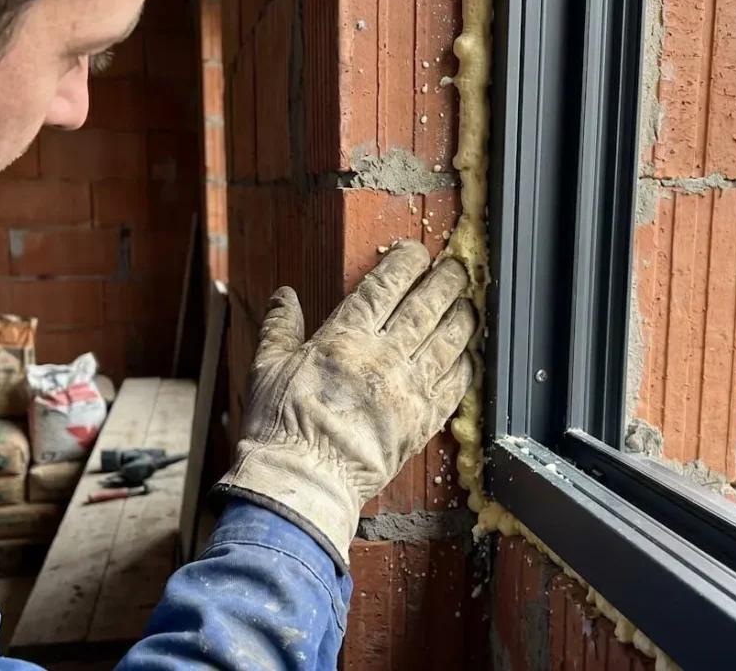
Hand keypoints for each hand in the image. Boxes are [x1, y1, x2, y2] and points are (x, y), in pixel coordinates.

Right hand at [216, 240, 475, 566]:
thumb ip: (280, 327)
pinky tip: (468, 356)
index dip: (406, 262)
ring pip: (448, 340)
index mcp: (344, 338)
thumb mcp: (266, 367)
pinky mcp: (422, 422)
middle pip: (426, 306)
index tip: (417, 252)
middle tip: (456, 268)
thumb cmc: (280, 428)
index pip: (384, 286)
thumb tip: (284, 295)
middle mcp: (382, 357)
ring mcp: (407, 390)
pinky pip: (454, 386)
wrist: (302, 482)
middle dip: (446, 281)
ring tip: (469, 305)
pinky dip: (465, 366)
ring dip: (463, 317)